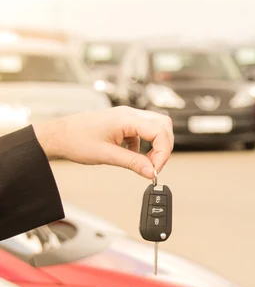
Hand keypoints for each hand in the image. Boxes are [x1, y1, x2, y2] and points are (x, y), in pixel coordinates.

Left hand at [33, 106, 173, 179]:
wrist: (58, 136)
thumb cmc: (75, 140)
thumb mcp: (106, 155)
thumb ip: (133, 163)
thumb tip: (151, 172)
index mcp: (126, 118)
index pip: (160, 131)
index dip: (163, 152)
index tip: (155, 168)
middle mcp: (129, 114)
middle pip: (163, 125)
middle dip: (164, 147)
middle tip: (155, 165)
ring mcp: (127, 118)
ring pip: (156, 127)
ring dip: (156, 146)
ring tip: (147, 162)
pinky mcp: (124, 124)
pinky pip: (144, 132)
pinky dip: (146, 146)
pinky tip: (135, 156)